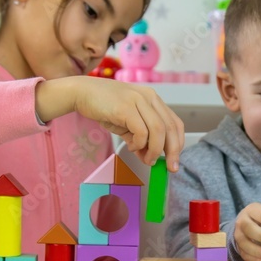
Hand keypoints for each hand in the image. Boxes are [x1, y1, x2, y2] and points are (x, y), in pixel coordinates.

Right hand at [35, 76, 184, 170]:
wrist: (82, 92)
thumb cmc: (104, 107)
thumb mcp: (127, 122)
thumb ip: (140, 137)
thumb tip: (149, 157)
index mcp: (153, 99)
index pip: (175, 123)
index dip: (178, 143)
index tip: (175, 160)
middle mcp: (149, 97)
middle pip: (170, 127)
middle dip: (172, 151)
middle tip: (170, 167)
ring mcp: (138, 100)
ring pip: (158, 130)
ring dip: (155, 150)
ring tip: (147, 159)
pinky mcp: (125, 107)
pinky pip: (141, 131)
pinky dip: (139, 144)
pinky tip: (131, 146)